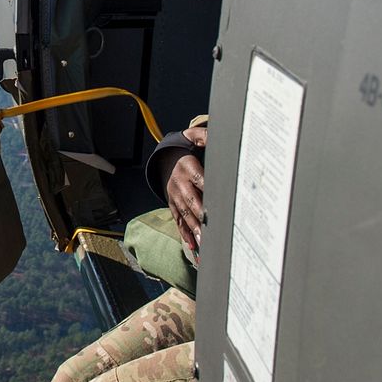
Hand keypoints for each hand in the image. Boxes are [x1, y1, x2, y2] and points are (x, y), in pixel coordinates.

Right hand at [166, 126, 206, 250]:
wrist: (164, 158)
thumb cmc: (185, 148)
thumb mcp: (193, 136)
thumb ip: (204, 135)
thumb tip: (216, 136)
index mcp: (188, 168)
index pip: (200, 180)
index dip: (207, 191)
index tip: (216, 204)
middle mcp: (180, 184)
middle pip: (192, 202)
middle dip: (201, 218)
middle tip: (210, 231)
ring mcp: (175, 196)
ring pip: (186, 215)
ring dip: (194, 230)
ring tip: (203, 244)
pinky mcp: (173, 204)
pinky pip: (178, 220)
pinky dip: (184, 233)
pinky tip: (191, 245)